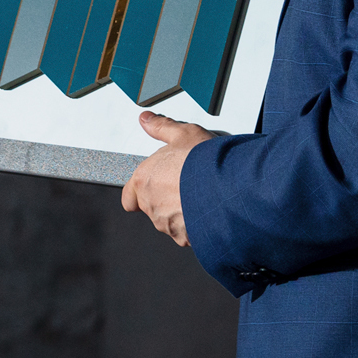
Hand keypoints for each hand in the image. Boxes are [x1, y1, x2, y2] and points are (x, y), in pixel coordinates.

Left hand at [120, 110, 214, 245]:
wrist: (228, 188)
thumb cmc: (204, 162)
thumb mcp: (183, 133)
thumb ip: (161, 127)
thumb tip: (147, 120)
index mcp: (144, 180)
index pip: (129, 194)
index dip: (141, 188)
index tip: (155, 180)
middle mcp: (151, 204)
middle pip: (150, 206)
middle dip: (163, 197)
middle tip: (182, 183)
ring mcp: (166, 223)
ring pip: (167, 220)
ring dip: (177, 210)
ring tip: (197, 194)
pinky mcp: (183, 237)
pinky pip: (184, 232)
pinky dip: (192, 223)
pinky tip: (205, 208)